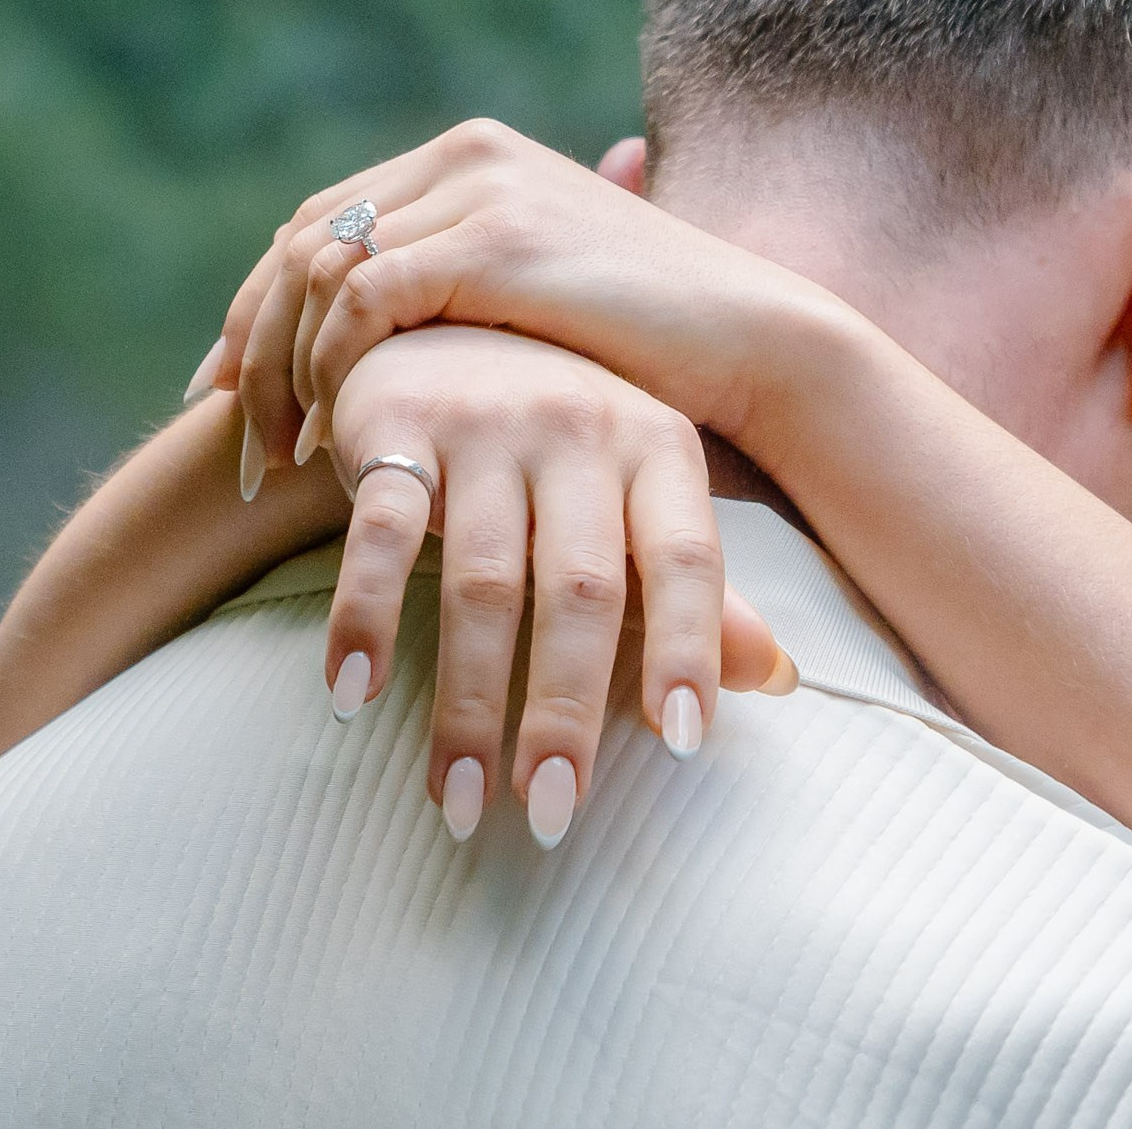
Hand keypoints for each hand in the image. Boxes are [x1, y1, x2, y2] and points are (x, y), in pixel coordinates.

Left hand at [185, 119, 848, 487]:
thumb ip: (462, 301)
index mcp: (471, 160)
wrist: (758, 344)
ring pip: (318, 267)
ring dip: (279, 363)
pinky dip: (331, 364)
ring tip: (278, 450)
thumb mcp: (539, 310)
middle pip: (302, 239)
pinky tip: (335, 429)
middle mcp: (466, 155)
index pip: (322, 223)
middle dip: (248, 340)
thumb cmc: (657, 353)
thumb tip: (385, 353)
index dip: (258, 310)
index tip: (227, 393)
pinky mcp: (499, 241)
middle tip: (225, 429)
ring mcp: (483, 188)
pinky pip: (364, 297)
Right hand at [321, 324, 793, 846]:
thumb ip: (694, 592)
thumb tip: (779, 679)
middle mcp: (580, 426)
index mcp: (658, 446)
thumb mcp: (639, 496)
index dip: (687, 649)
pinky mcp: (394, 424)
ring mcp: (485, 422)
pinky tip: (351, 699)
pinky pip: (380, 533)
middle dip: (564, 711)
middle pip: (580, 589)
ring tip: (458, 801)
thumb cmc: (561, 442)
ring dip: (466, 702)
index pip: (686, 559)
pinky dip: (362, 618)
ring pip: (481, 581)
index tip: (682, 745)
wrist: (449, 317)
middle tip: (550, 815)